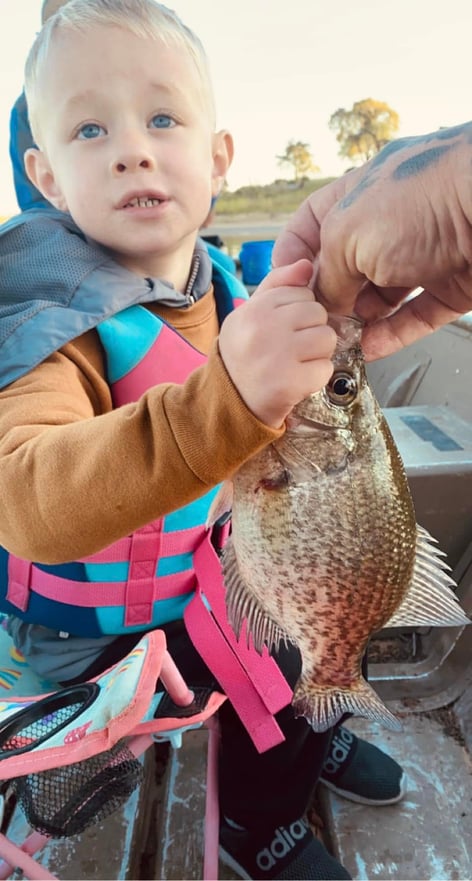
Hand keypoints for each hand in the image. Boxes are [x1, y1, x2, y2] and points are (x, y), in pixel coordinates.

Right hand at [218, 259, 335, 427]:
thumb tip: (306, 265)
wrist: (226, 403)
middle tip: (292, 349)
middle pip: (318, 313)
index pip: (302, 292)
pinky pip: (326, 369)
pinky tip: (297, 380)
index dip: (299, 312)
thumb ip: (278, 285)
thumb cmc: (242, 355)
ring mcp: (278, 356)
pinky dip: (316, 378)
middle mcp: (264, 329)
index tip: (284, 329)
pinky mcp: (290, 383)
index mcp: (254, 309)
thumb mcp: (250, 314)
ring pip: (327, 339)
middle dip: (311, 331)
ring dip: (318, 354)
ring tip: (296, 363)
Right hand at [273, 123, 471, 359]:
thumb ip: (328, 273)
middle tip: (312, 326)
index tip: (283, 288)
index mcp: (359, 192)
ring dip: (357, 323)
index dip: (293, 255)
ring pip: (380, 296)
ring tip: (339, 345)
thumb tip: (325, 305)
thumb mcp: (349, 235)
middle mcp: (390, 220)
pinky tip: (369, 351)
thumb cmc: (427, 199)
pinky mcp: (452, 282)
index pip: (312, 222)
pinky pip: (414, 315)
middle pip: (346, 266)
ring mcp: (423, 252)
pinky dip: (391, 335)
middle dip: (327, 298)